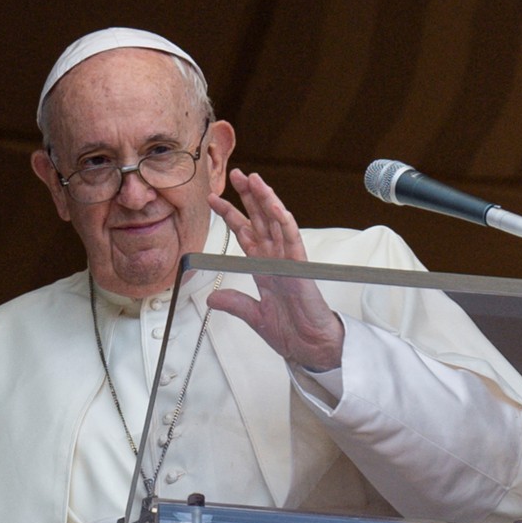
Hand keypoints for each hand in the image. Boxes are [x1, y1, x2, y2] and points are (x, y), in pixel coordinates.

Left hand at [207, 169, 343, 370]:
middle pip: (260, 220)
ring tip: (253, 179)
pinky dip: (284, 221)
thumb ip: (234, 303)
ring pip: (276, 222)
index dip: (230, 215)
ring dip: (265, 199)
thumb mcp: (254, 316)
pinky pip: (292, 239)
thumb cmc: (291, 332)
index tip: (213, 199)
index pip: (245, 233)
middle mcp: (276, 259)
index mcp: (265, 268)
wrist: (310, 349)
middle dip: (247, 197)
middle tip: (236, 174)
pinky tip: (274, 205)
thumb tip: (211, 298)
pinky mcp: (301, 268)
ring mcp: (289, 261)